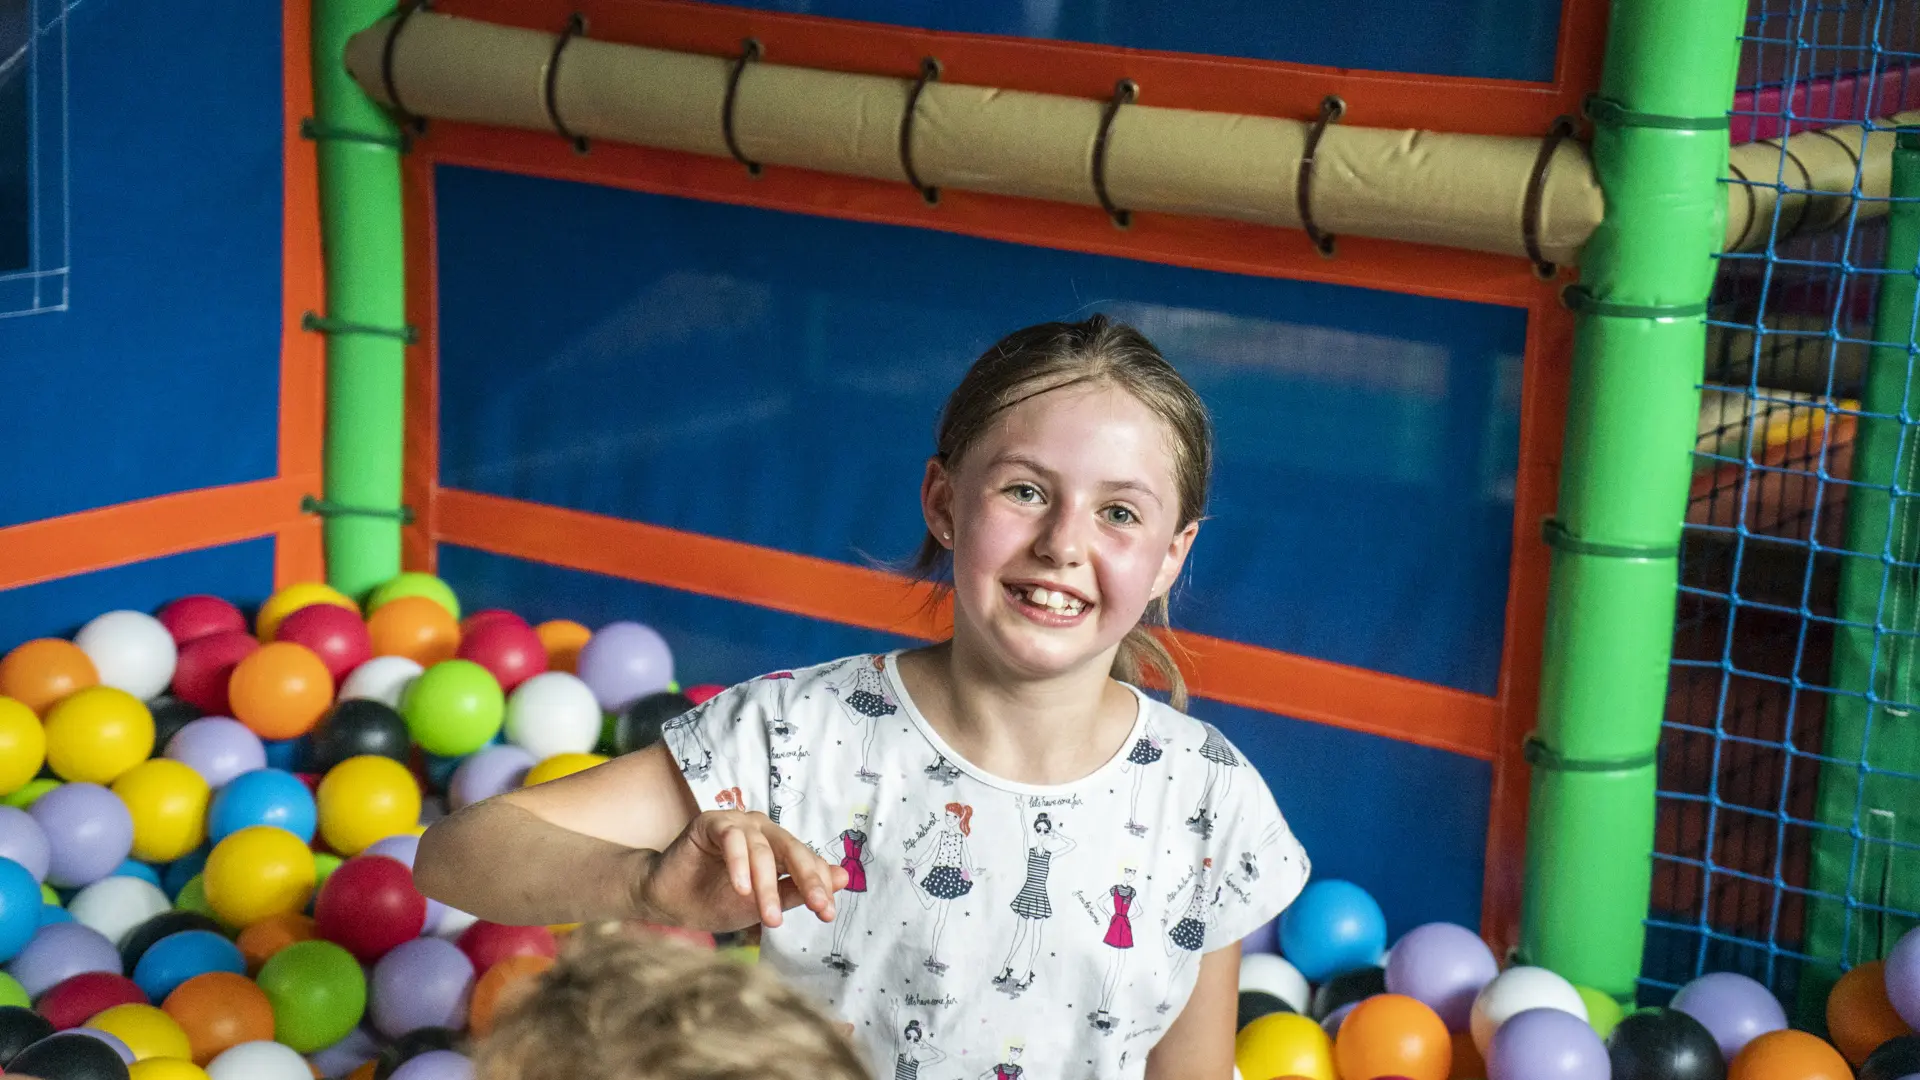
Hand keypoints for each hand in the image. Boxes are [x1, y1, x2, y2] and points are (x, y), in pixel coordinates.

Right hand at [637, 810, 847, 930]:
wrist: (668, 902)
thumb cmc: (714, 901)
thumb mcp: (760, 905)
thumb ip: (797, 891)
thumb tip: (844, 879)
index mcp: (778, 848)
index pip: (807, 862)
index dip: (820, 886)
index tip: (827, 914)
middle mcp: (762, 831)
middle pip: (793, 850)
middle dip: (808, 881)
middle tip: (818, 907)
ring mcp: (738, 823)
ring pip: (763, 851)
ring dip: (768, 886)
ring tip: (771, 917)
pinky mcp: (712, 821)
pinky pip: (732, 838)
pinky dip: (739, 864)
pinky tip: (741, 889)